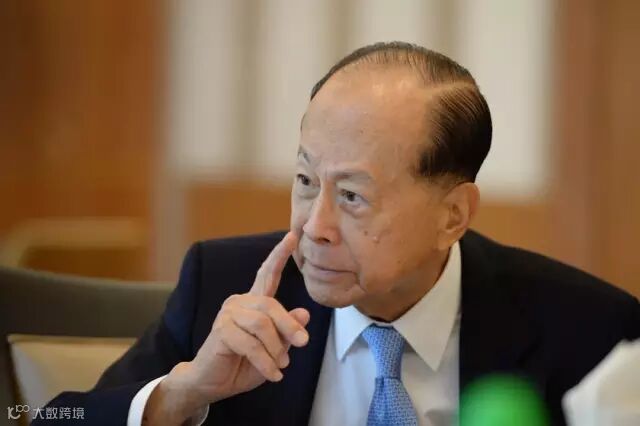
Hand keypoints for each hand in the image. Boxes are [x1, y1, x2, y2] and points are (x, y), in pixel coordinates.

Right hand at [144, 231, 309, 424]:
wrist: (211, 383)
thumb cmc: (243, 364)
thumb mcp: (274, 349)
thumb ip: (287, 331)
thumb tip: (304, 314)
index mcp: (253, 302)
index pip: (267, 274)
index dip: (279, 255)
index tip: (292, 235)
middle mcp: (239, 303)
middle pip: (271, 306)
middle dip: (290, 326)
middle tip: (303, 344)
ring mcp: (227, 315)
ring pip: (262, 325)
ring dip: (276, 349)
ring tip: (281, 365)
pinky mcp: (220, 331)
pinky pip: (251, 345)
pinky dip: (266, 362)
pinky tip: (273, 375)